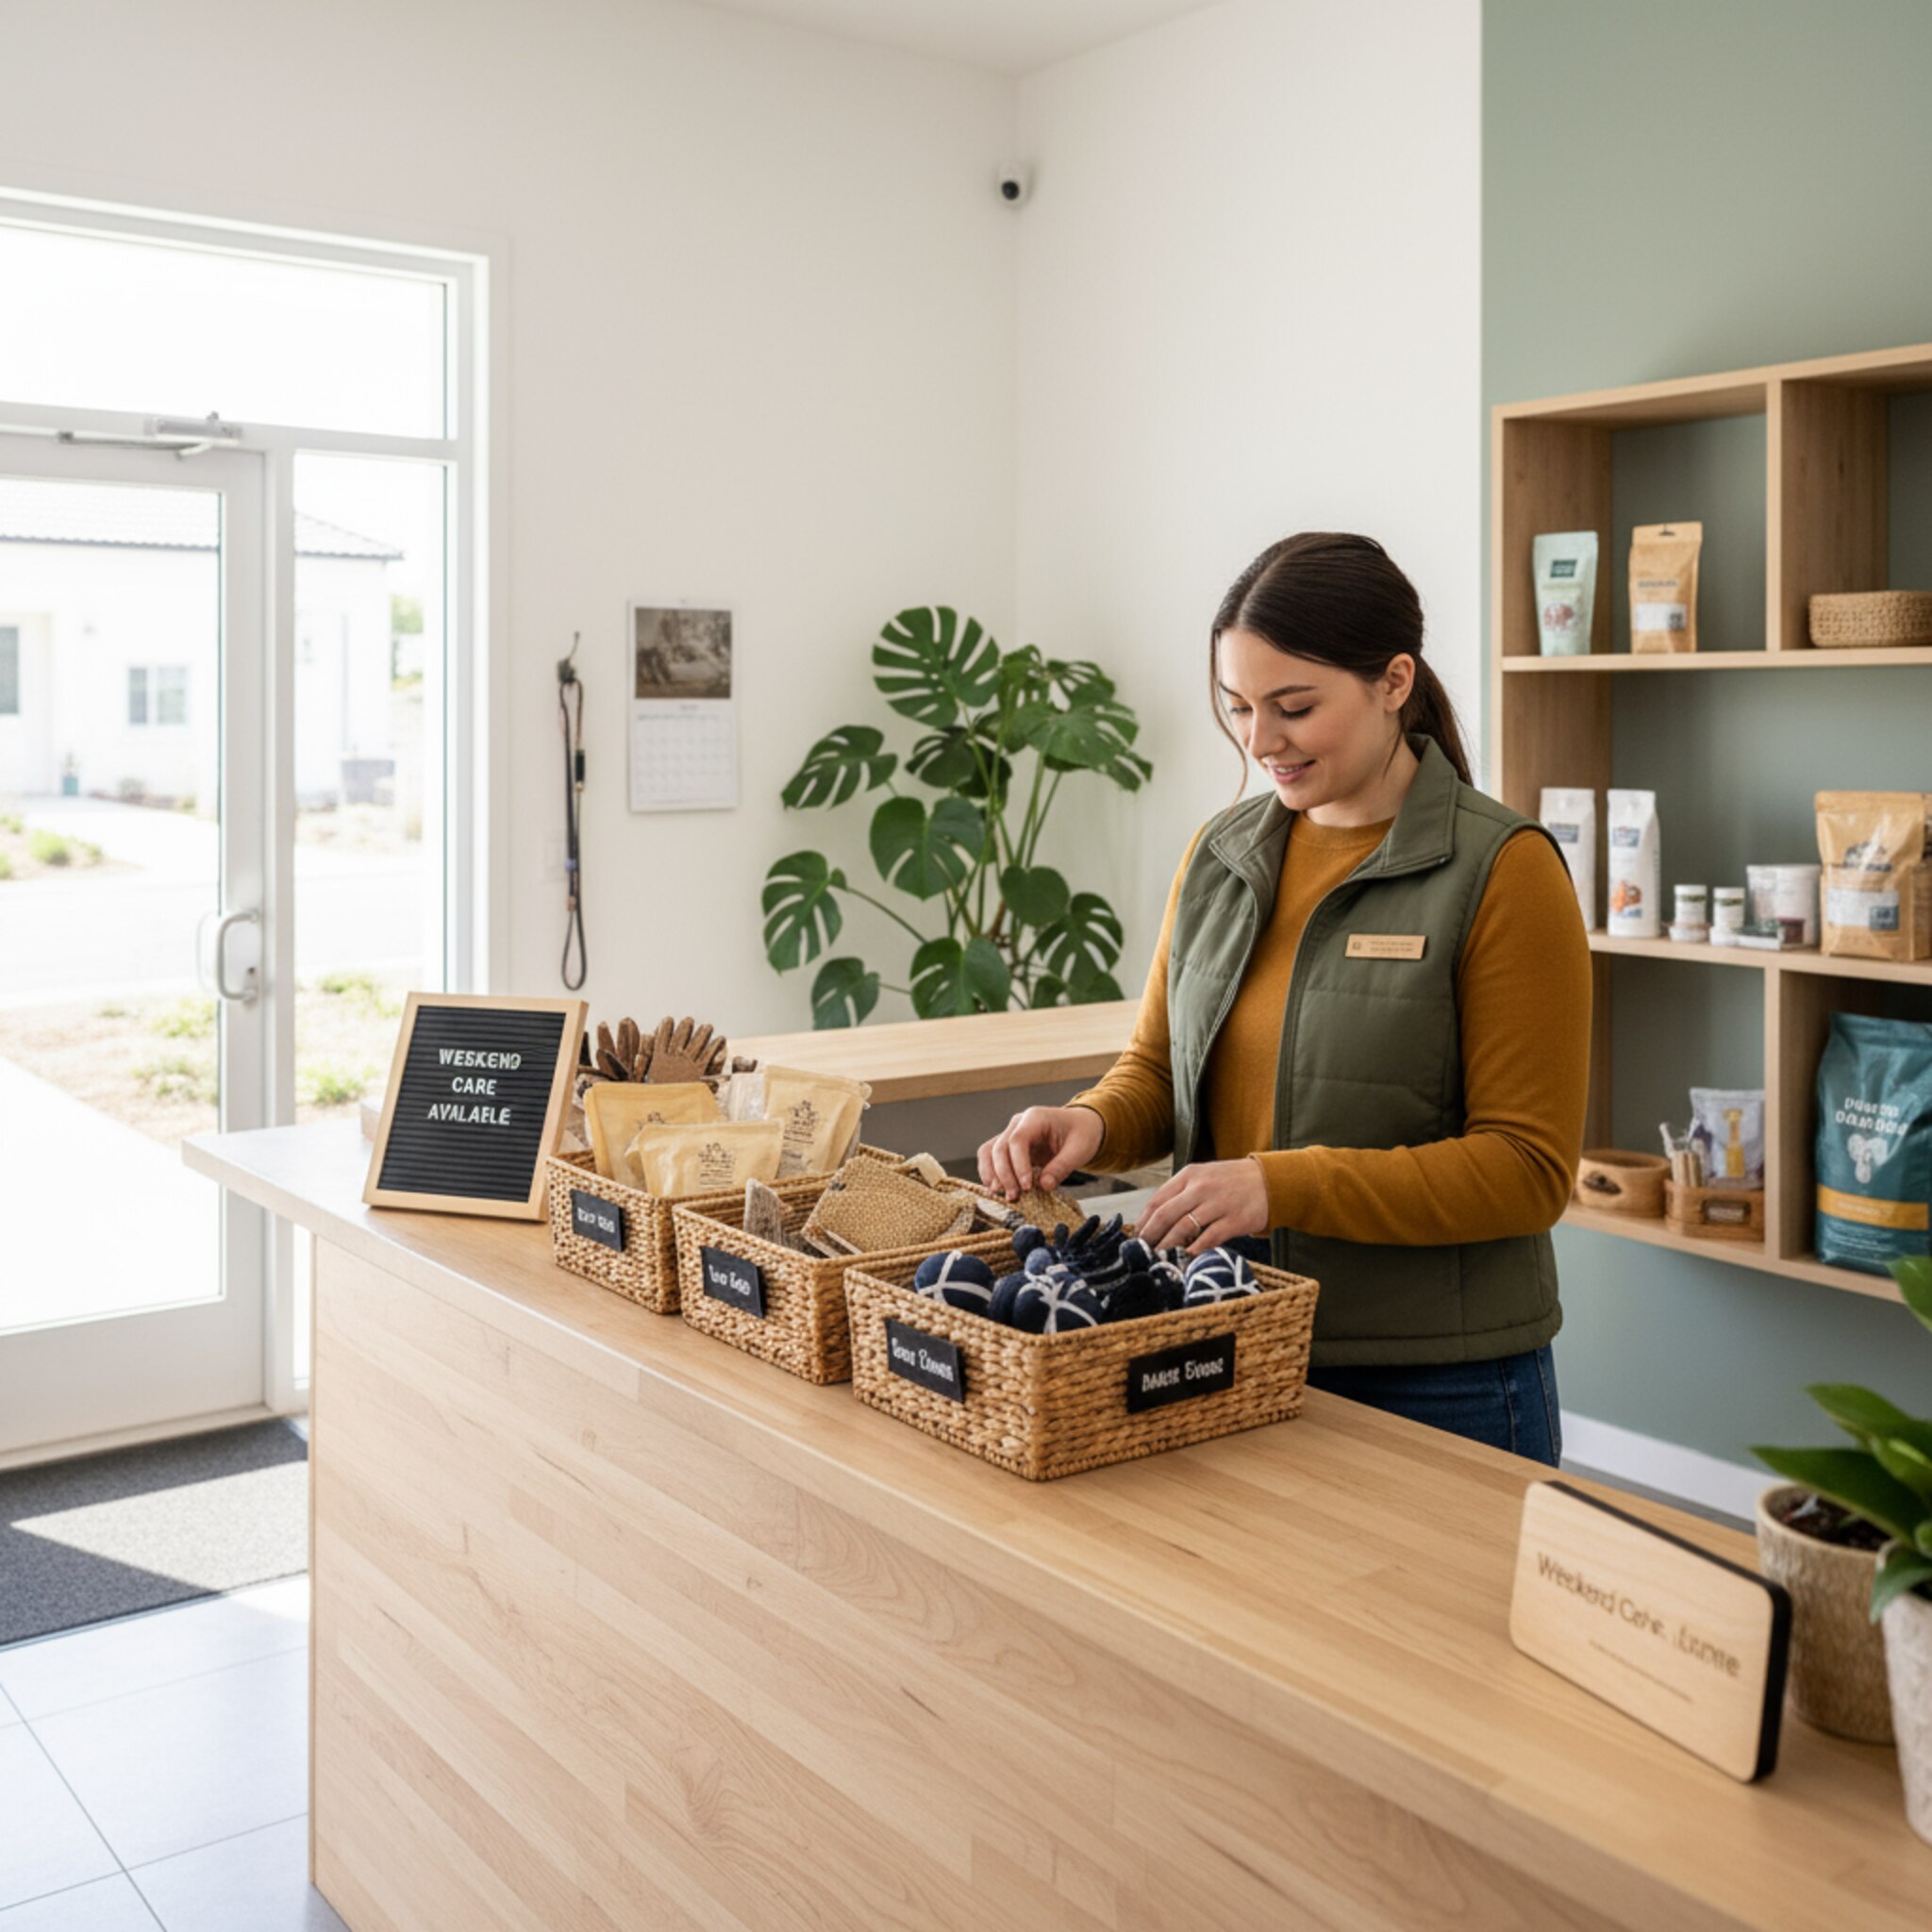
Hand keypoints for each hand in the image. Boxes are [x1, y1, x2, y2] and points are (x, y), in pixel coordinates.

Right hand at [977, 1106, 1104, 1200]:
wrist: (1081, 1126)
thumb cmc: (1081, 1133)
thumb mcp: (1080, 1149)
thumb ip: (1062, 1167)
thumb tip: (1044, 1186)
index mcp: (1036, 1118)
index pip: (1018, 1140)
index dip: (1018, 1165)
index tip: (1026, 1186)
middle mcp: (1018, 1124)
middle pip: (1000, 1147)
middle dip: (1005, 1174)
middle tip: (1014, 1196)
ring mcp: (1011, 1134)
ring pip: (989, 1151)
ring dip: (992, 1174)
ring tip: (1001, 1195)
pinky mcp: (1009, 1147)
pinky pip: (991, 1157)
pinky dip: (990, 1172)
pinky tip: (996, 1189)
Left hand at [1137, 1158, 1268, 1256]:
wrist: (1269, 1181)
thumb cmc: (1230, 1181)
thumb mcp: (1203, 1176)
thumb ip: (1181, 1192)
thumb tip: (1154, 1218)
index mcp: (1189, 1175)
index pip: (1157, 1200)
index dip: (1144, 1221)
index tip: (1137, 1236)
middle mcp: (1201, 1187)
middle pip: (1166, 1214)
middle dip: (1151, 1235)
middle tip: (1143, 1250)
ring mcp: (1218, 1203)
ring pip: (1184, 1227)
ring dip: (1168, 1244)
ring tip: (1160, 1255)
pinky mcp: (1235, 1220)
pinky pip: (1209, 1237)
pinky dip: (1195, 1249)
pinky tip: (1188, 1255)